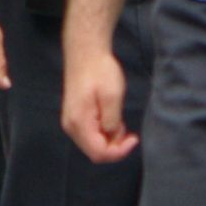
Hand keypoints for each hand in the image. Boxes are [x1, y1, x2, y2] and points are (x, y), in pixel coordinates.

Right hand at [60, 46, 137, 162]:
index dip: (119, 152)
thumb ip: (112, 121)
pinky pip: (90, 134)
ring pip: (93, 144)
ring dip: (109, 138)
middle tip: (127, 129)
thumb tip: (111, 137)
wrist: (86, 53)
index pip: (99, 153)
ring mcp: (71, 121)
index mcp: (79, 122)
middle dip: (114, 146)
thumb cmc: (100, 70)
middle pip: (95, 152)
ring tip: (119, 119)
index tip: (133, 139)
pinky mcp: (75, 116)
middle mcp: (71, 126)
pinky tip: (111, 116)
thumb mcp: (112, 96)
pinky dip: (104, 132)